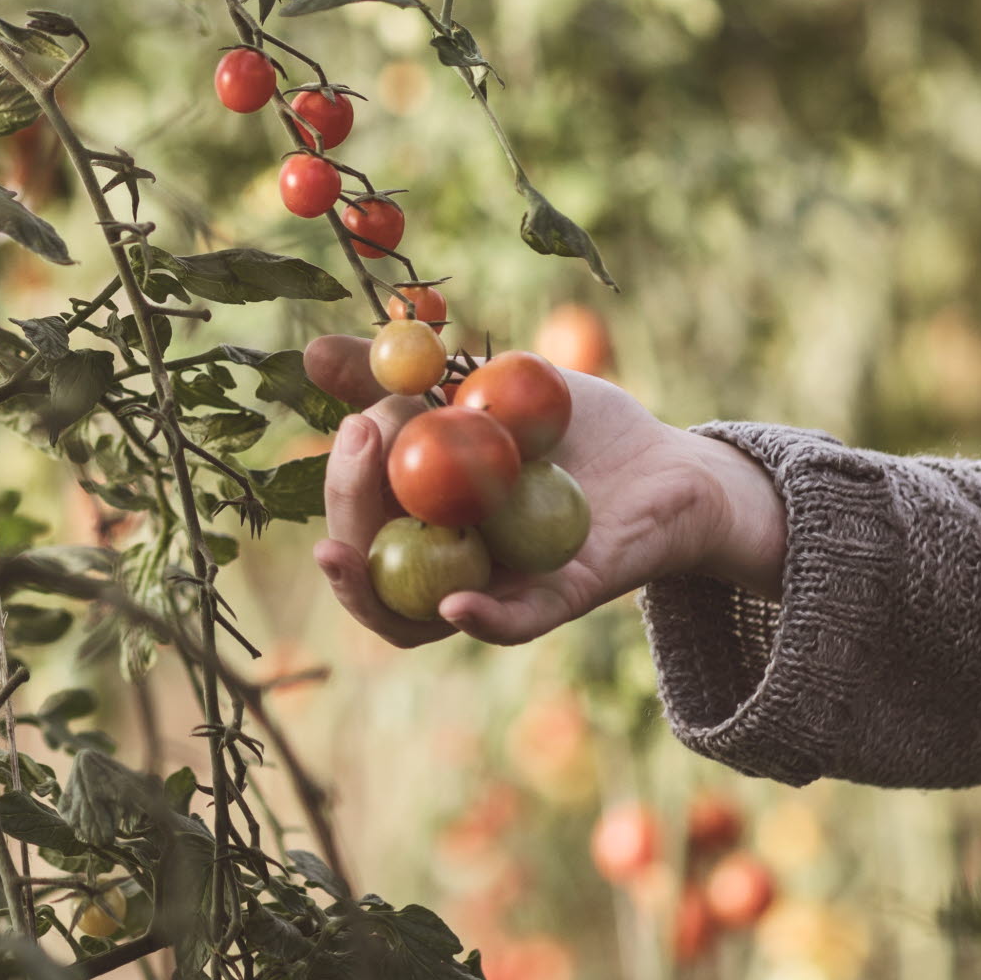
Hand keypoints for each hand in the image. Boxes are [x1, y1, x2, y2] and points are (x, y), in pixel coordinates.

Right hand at [305, 334, 788, 648]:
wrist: (669, 459)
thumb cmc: (572, 427)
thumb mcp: (480, 386)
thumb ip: (403, 379)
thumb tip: (311, 356)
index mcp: (424, 517)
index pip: (357, 518)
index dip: (341, 483)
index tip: (353, 420)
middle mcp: (449, 562)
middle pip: (369, 567)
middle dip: (344, 511)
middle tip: (358, 440)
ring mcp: (499, 586)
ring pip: (416, 614)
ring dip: (368, 592)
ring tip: (341, 551)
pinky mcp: (560, 598)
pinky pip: (512, 623)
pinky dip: (480, 618)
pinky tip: (452, 602)